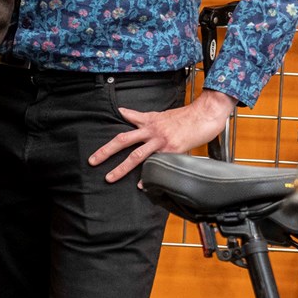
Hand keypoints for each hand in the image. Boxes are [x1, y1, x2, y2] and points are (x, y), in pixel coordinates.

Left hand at [88, 89, 236, 184]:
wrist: (205, 114)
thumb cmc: (184, 116)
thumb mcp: (159, 114)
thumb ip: (140, 116)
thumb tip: (122, 112)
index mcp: (148, 121)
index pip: (124, 127)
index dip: (111, 134)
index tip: (97, 148)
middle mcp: (151, 130)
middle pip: (123, 140)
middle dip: (106, 151)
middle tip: (92, 161)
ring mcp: (160, 140)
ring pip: (136, 155)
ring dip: (121, 168)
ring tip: (109, 177)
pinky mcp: (172, 149)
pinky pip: (156, 164)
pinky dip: (148, 176)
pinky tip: (141, 185)